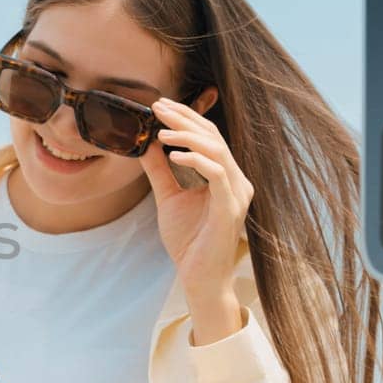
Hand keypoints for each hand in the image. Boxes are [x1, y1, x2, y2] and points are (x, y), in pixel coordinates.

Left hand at [136, 97, 252, 299]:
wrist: (199, 277)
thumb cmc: (188, 241)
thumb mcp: (168, 198)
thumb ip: (160, 171)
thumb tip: (146, 145)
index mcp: (224, 176)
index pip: (208, 136)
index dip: (186, 117)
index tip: (159, 105)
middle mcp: (236, 180)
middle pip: (213, 136)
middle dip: (185, 118)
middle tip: (157, 107)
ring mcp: (236, 193)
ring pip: (217, 150)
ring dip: (188, 136)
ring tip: (161, 132)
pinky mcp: (230, 208)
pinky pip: (217, 174)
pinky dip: (196, 159)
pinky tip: (173, 155)